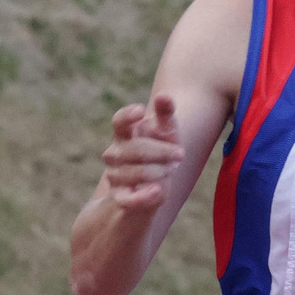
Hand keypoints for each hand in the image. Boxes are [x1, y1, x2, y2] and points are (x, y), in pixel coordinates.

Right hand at [101, 95, 186, 211]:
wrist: (152, 184)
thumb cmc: (159, 150)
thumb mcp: (166, 131)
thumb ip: (166, 113)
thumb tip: (164, 96)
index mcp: (124, 133)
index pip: (119, 121)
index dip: (127, 116)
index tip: (141, 111)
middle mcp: (115, 153)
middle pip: (134, 149)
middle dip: (160, 151)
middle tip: (180, 153)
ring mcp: (115, 175)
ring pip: (134, 172)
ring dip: (157, 171)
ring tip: (171, 169)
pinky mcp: (121, 197)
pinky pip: (126, 199)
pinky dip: (141, 196)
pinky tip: (157, 190)